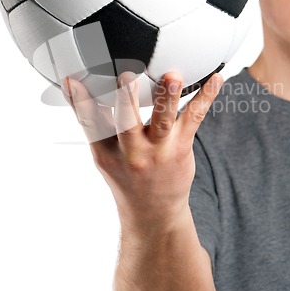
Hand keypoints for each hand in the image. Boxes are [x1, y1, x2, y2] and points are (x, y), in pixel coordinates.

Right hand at [62, 71, 222, 230]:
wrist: (154, 213)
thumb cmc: (126, 177)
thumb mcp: (102, 154)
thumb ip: (93, 121)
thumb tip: (74, 86)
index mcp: (107, 152)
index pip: (91, 125)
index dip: (80, 103)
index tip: (74, 81)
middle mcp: (132, 152)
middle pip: (127, 124)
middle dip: (126, 101)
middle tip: (126, 78)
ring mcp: (159, 150)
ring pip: (164, 121)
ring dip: (168, 97)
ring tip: (172, 77)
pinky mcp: (181, 147)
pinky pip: (194, 118)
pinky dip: (206, 97)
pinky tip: (215, 79)